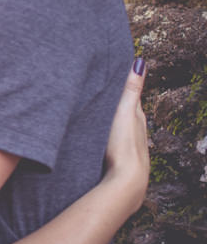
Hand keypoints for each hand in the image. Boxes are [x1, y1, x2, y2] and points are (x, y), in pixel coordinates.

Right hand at [102, 59, 148, 212]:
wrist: (126, 180)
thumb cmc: (125, 145)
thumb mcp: (126, 112)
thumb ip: (131, 89)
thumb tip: (141, 62)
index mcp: (137, 117)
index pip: (131, 96)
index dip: (124, 85)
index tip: (117, 72)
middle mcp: (137, 130)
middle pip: (127, 112)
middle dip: (119, 102)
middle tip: (107, 89)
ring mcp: (130, 145)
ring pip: (121, 127)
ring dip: (113, 120)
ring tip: (103, 111)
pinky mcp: (120, 157)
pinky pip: (115, 140)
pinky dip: (110, 133)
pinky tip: (103, 136)